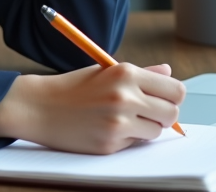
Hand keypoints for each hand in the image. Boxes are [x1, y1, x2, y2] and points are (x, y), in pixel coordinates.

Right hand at [0, 63, 185, 153]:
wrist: (40, 107)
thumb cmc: (73, 87)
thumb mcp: (106, 71)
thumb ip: (141, 73)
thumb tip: (168, 72)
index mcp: (126, 73)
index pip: (175, 89)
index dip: (173, 96)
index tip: (164, 98)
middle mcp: (125, 96)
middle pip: (172, 113)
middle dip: (164, 115)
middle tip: (148, 112)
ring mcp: (118, 122)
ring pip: (156, 131)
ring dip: (146, 128)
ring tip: (125, 119)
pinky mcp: (110, 143)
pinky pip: (135, 143)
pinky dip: (127, 138)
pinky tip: (107, 128)